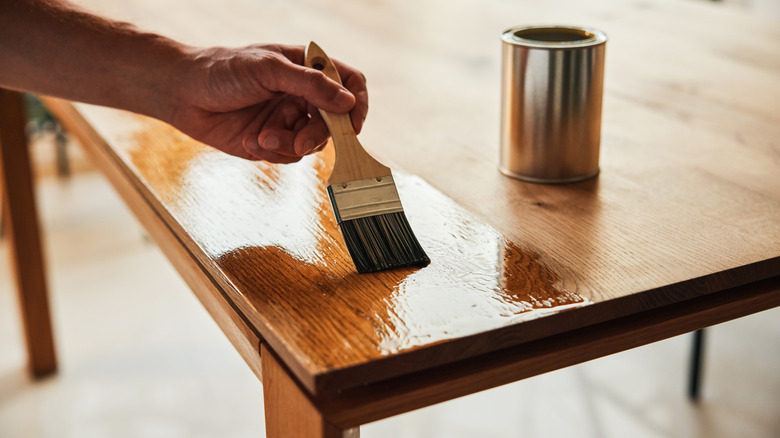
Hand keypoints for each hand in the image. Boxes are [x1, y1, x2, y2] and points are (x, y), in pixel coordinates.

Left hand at [169, 44, 367, 162]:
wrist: (182, 93)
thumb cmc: (222, 70)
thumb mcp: (268, 69)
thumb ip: (310, 84)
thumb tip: (347, 102)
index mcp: (307, 68)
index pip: (350, 82)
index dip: (357, 104)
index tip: (352, 125)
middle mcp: (303, 95)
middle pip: (334, 122)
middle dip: (317, 135)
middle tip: (299, 143)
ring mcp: (288, 119)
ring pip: (311, 144)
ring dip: (288, 145)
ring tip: (261, 137)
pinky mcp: (272, 141)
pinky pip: (288, 156)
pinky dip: (272, 152)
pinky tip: (250, 141)